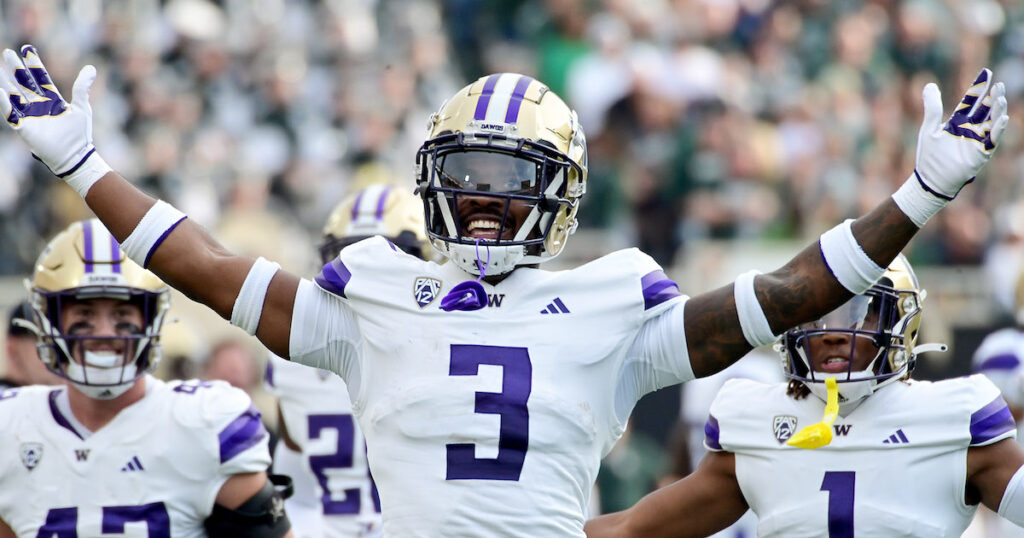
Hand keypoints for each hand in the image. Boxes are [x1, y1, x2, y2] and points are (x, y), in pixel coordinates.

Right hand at [0, 44, 108, 194]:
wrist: (75, 155)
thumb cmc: (79, 134)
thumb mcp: (82, 107)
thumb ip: (82, 87)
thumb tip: (91, 68)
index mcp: (53, 100)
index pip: (40, 78)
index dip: (34, 64)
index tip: (27, 49)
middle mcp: (39, 105)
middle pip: (24, 83)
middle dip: (16, 68)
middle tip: (7, 52)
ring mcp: (30, 115)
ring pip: (15, 94)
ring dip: (6, 82)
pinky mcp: (24, 127)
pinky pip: (11, 114)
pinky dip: (5, 103)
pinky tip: (1, 92)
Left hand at [914, 68, 1008, 199]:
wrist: (930, 180)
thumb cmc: (929, 156)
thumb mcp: (929, 128)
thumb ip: (932, 107)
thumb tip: (929, 84)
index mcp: (957, 122)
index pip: (971, 100)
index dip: (979, 87)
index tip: (987, 72)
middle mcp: (970, 129)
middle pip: (985, 109)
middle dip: (993, 96)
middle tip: (999, 84)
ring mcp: (977, 141)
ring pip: (992, 122)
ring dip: (997, 111)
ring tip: (1000, 98)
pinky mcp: (980, 153)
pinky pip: (992, 140)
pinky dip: (998, 130)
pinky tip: (1003, 119)